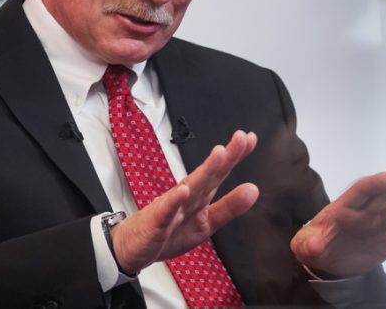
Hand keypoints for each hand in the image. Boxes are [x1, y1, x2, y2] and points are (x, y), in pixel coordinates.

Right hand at [110, 130, 259, 273]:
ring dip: (205, 171)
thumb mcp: (206, 223)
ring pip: (190, 188)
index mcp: (199, 195)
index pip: (220, 173)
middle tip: (241, 138)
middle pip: (208, 174)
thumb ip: (229, 207)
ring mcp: (170, 207)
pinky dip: (173, 201)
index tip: (251, 138)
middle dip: (225, 157)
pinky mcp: (155, 223)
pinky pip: (165, 211)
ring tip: (220, 155)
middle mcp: (186, 196)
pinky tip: (183, 191)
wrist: (132, 247)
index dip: (235, 156)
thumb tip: (253, 189)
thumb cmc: (168, 232)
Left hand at [290, 167, 385, 277]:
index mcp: (342, 208)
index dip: (375, 183)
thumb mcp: (305, 245)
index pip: (361, 191)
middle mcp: (364, 213)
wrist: (328, 259)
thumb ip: (309, 244)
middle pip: (382, 194)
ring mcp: (378, 223)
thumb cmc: (314, 245)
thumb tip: (314, 244)